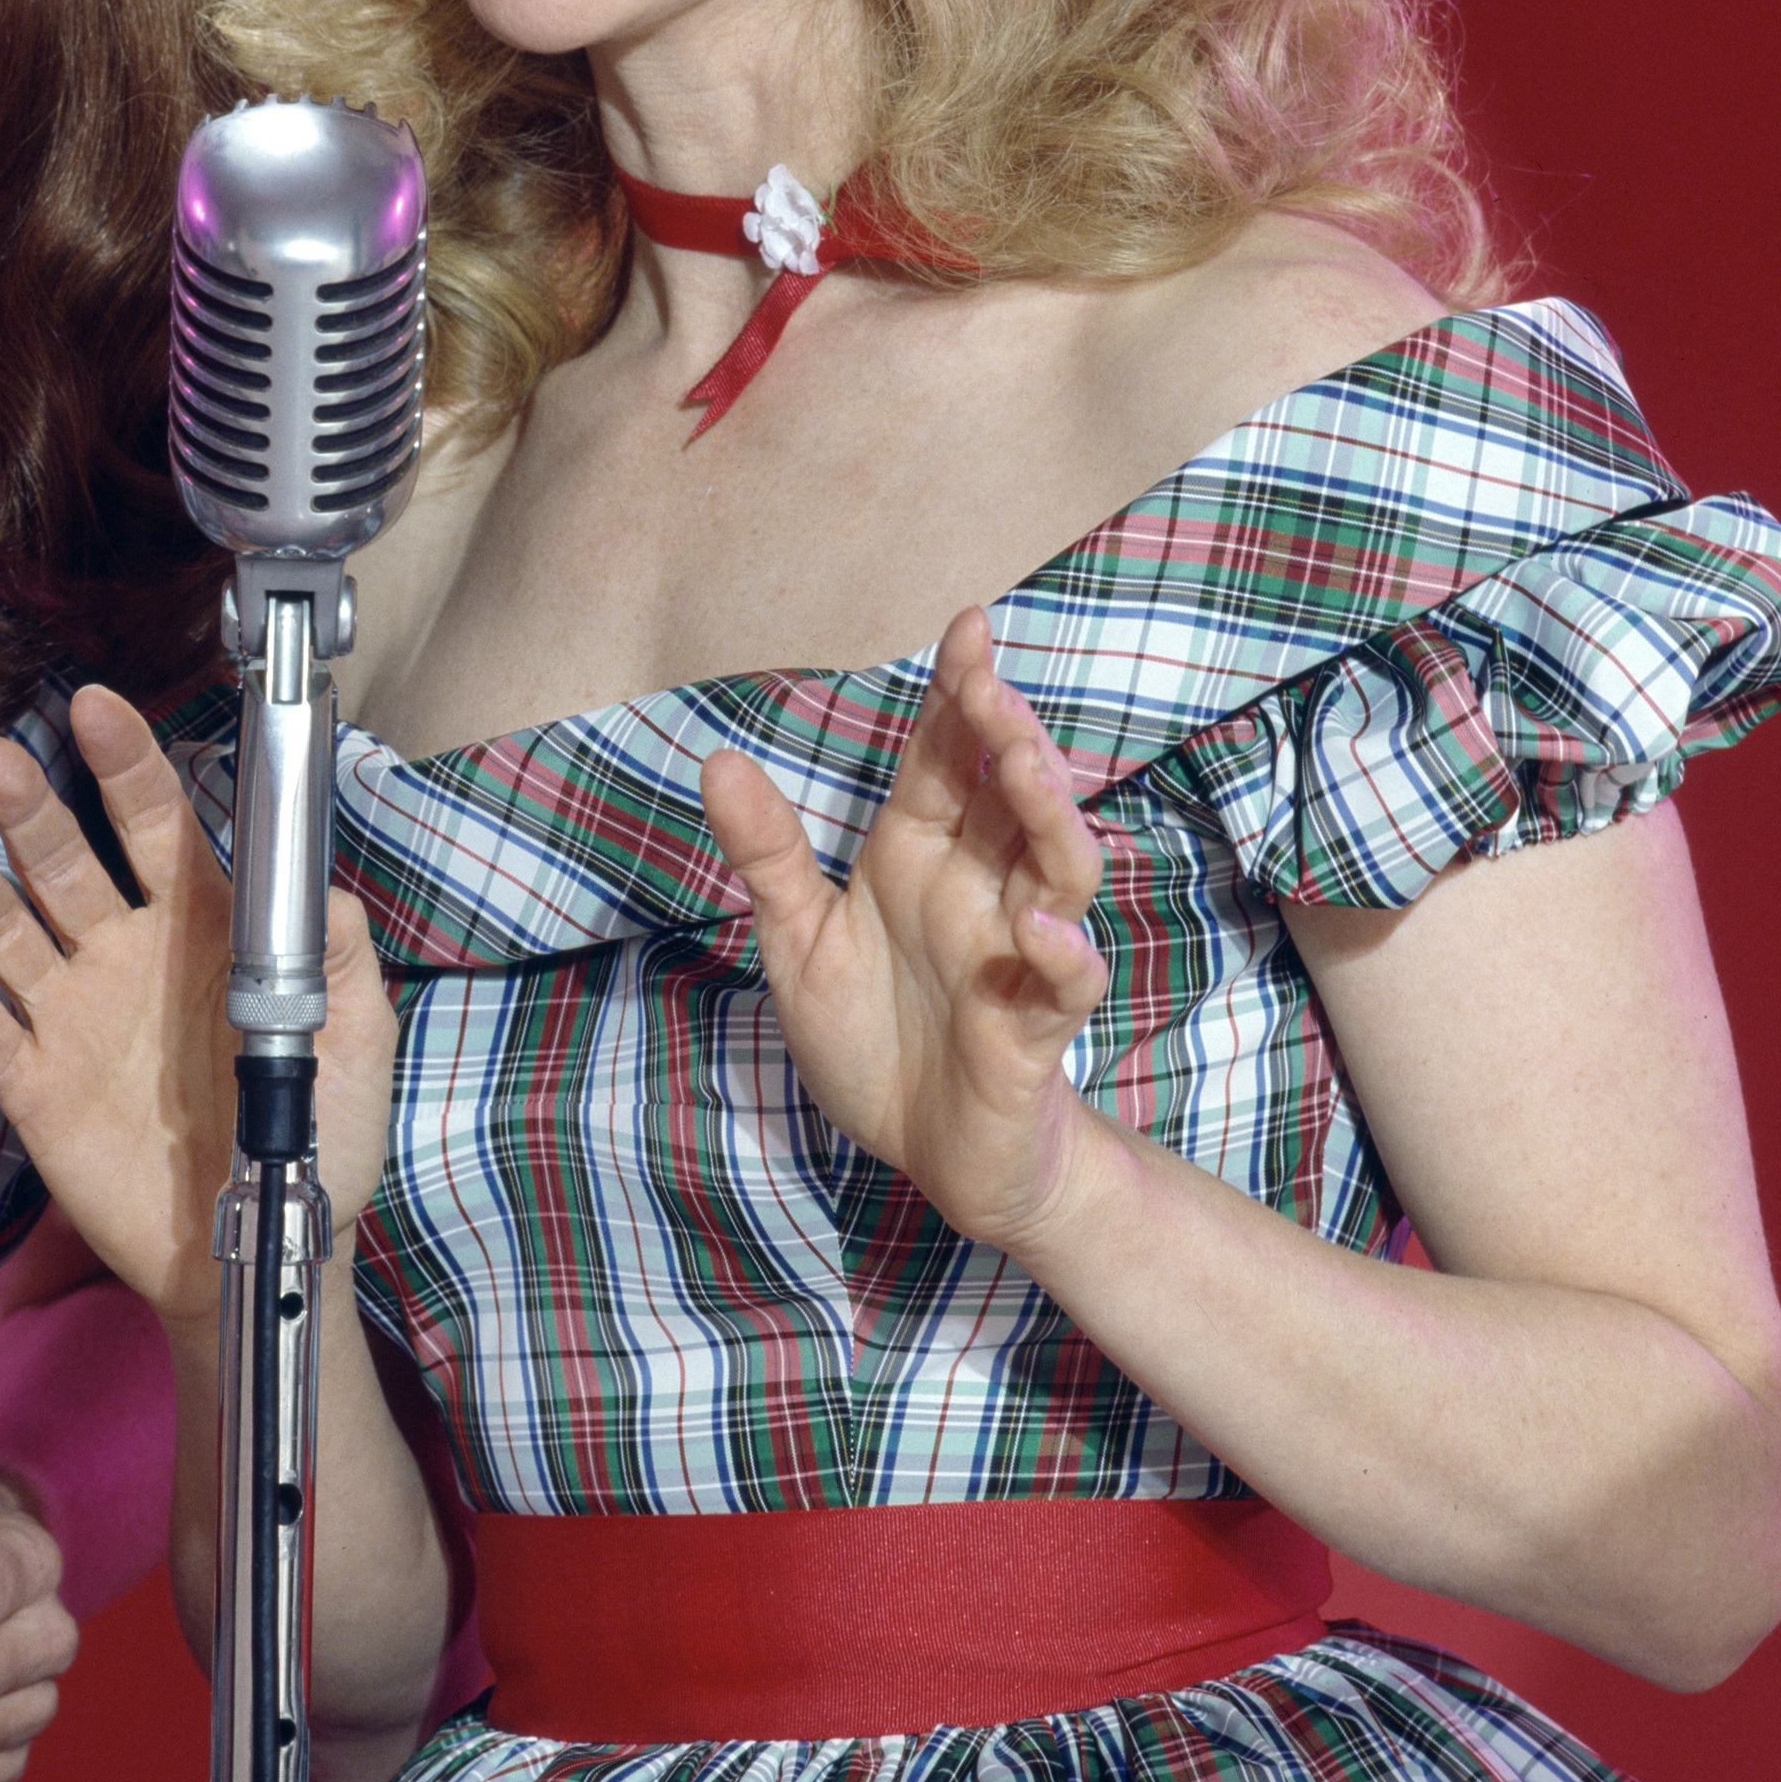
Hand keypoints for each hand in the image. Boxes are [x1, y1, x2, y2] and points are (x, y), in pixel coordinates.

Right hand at [0, 685, 398, 1325]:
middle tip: (1, 756)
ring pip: (13, 932)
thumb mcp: (357, 1044)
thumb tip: (326, 890)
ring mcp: (75, 1016)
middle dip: (33, 808)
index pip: (155, 826)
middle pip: (65, 862)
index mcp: (201, 928)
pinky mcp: (38, 1086)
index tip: (98, 709)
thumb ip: (341, 962)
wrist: (266, 1245)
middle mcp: (125, 954)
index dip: (127, 766)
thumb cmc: (319, 1136)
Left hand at [701, 607, 1114, 1255]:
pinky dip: (1060, 956)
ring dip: (1045, 814)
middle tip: (985, 684)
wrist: (930, 1154)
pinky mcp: (1034, 1028)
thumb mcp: (798, 940)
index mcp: (919, 857)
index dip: (959, 697)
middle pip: (1009, 796)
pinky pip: (1065, 984)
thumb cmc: (872, 1036)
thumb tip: (715, 759)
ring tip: (1019, 764)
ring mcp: (1017, 953)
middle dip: (1003, 736)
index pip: (944, 760)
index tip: (967, 627)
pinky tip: (1038, 932)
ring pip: (1056, 867)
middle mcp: (980, 890)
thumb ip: (767, 854)